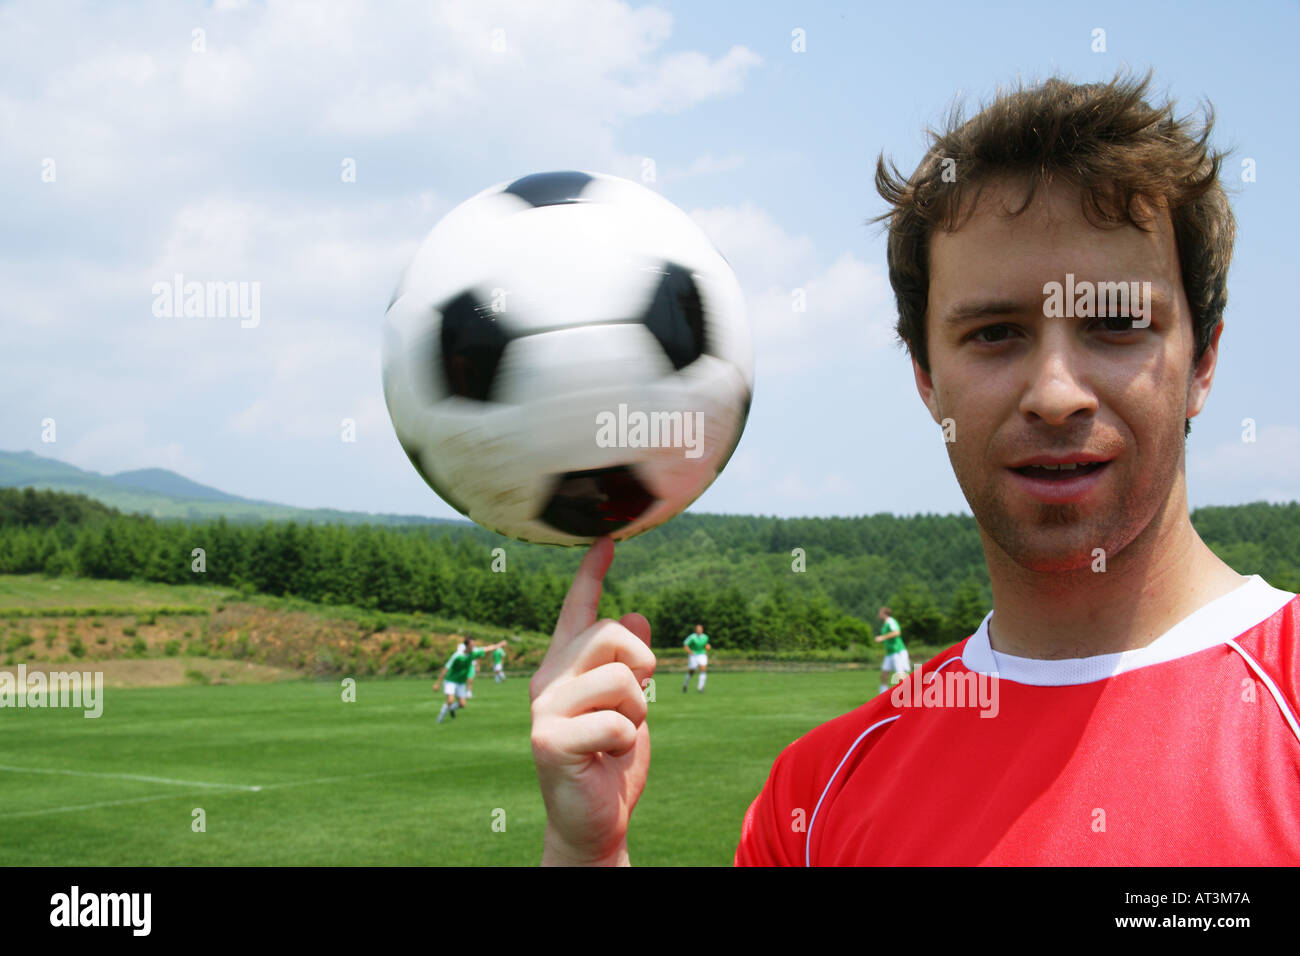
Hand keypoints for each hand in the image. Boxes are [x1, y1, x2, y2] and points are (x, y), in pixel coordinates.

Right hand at [529, 536, 655, 865]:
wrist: (593, 820)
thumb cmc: (610, 760)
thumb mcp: (630, 705)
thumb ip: (628, 664)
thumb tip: (637, 616)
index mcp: (566, 665)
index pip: (578, 609)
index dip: (592, 573)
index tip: (606, 540)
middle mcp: (548, 678)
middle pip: (610, 634)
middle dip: (641, 667)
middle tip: (634, 704)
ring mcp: (544, 708)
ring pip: (621, 679)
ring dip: (637, 713)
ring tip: (616, 736)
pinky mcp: (548, 739)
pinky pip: (616, 721)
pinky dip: (626, 741)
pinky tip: (606, 756)